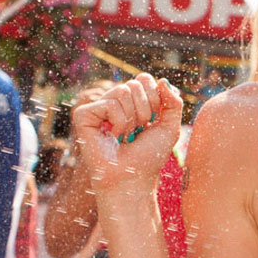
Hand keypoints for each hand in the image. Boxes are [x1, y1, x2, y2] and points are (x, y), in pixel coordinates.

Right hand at [70, 74, 182, 191]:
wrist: (132, 178)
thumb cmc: (148, 156)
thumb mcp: (169, 127)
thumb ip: (174, 103)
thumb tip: (163, 80)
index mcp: (130, 101)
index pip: (144, 79)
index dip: (154, 98)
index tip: (152, 122)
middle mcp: (112, 101)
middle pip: (135, 84)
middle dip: (145, 110)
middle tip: (138, 131)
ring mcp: (97, 108)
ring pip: (122, 91)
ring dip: (132, 118)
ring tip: (125, 136)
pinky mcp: (83, 115)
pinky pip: (110, 104)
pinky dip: (119, 122)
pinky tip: (112, 137)